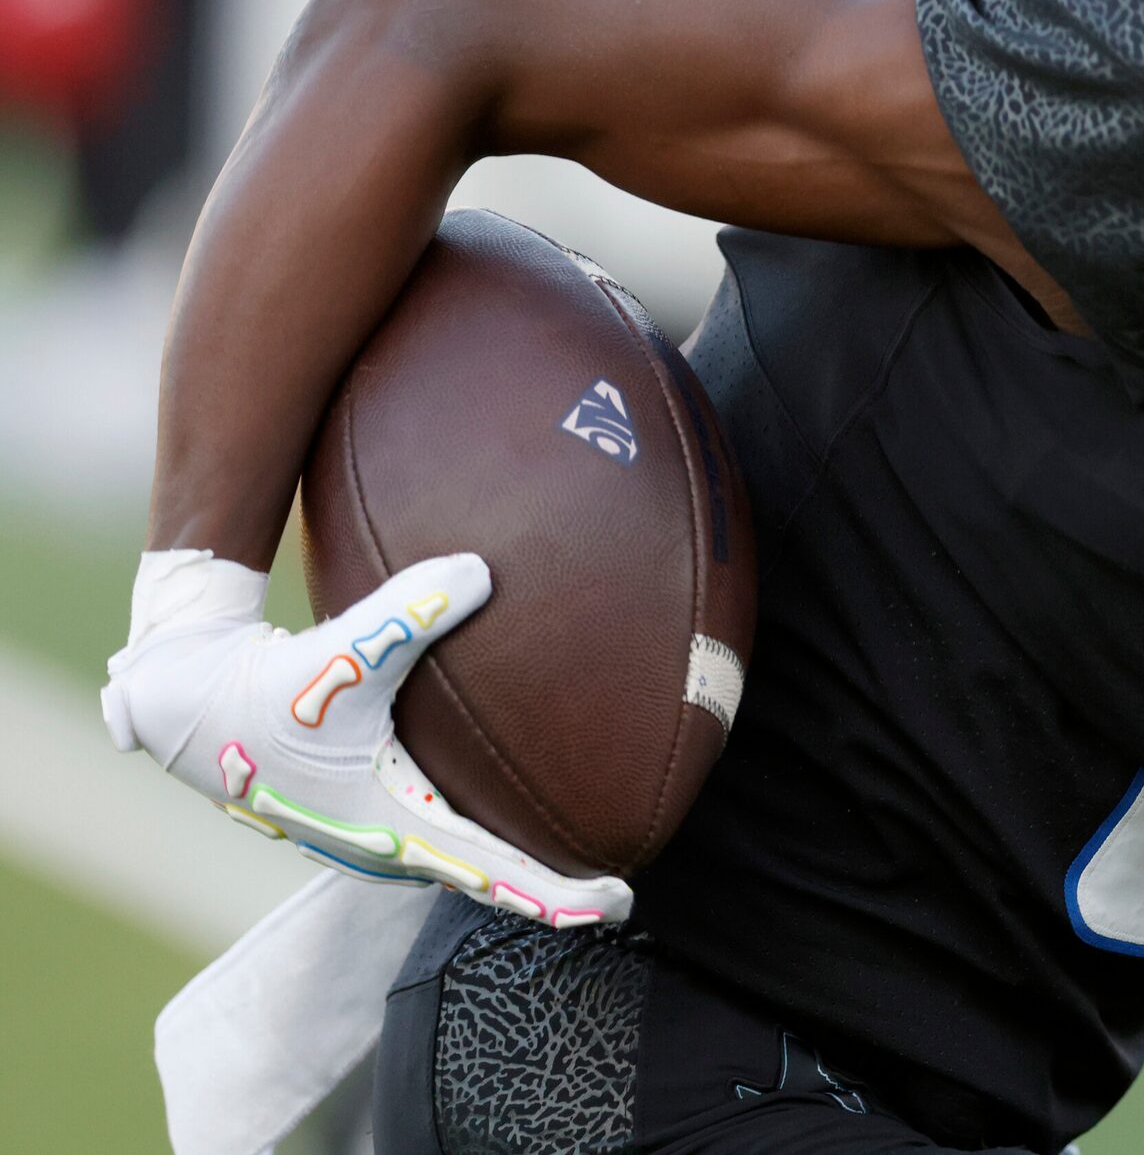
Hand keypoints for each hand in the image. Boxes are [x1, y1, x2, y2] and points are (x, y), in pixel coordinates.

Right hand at [103, 548, 630, 925]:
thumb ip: (409, 611)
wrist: (189, 698)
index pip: (491, 874)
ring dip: (517, 867)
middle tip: (621, 896)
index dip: (557, 894)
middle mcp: (385, 841)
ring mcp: (373, 830)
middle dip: (552, 888)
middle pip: (486, 877)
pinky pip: (443, 831)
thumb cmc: (260, 689)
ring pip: (463, 858)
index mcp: (387, 826)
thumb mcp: (339, 651)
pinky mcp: (366, 806)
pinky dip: (486, 836)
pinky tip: (519, 810)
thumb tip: (480, 572)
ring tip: (583, 865)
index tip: (619, 903)